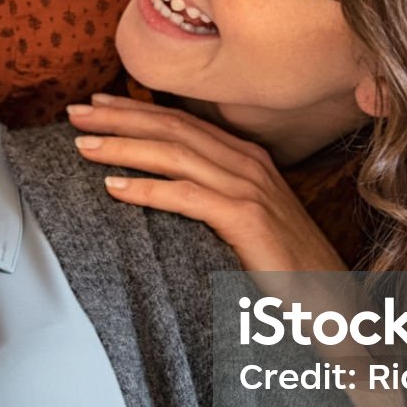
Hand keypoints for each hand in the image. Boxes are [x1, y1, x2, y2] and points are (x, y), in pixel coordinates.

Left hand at [68, 94, 345, 272]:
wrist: (332, 302)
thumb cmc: (286, 268)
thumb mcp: (249, 221)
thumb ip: (214, 198)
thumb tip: (170, 191)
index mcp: (247, 159)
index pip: (182, 123)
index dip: (136, 110)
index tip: (97, 104)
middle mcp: (248, 164)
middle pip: (172, 129)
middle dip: (119, 117)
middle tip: (74, 112)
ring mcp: (250, 188)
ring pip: (175, 155)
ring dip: (123, 145)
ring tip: (83, 144)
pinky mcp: (247, 218)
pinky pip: (187, 196)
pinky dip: (147, 188)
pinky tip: (112, 187)